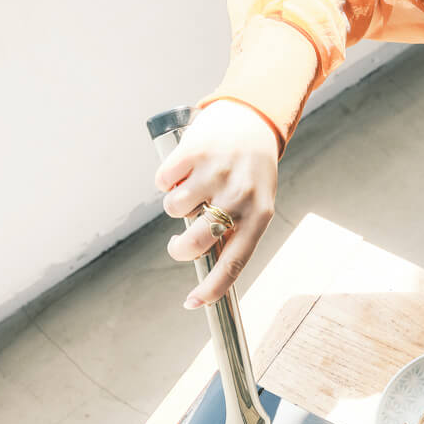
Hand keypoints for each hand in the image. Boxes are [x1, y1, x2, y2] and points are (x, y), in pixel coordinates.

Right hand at [154, 100, 279, 307]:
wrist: (252, 120)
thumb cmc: (252, 171)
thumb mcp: (256, 203)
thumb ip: (236, 231)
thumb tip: (208, 266)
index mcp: (260, 215)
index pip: (235, 261)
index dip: (213, 287)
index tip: (194, 303)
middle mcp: (239, 196)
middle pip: (195, 242)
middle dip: (179, 249)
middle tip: (178, 245)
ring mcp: (216, 174)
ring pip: (173, 209)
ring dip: (175, 204)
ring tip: (193, 189)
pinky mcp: (194, 152)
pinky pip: (163, 181)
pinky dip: (167, 179)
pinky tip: (185, 169)